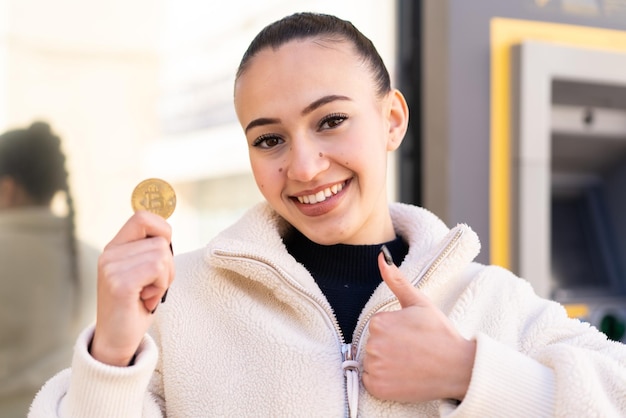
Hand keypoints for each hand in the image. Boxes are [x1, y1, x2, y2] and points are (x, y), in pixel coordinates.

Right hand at [90, 211, 173, 365]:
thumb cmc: (135, 306)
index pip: (142, 216)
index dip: (163, 229)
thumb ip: (150, 251)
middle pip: (161, 240)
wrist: (116, 341)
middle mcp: (110, 253)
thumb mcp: (143, 272)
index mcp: (115, 247)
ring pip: (162, 255)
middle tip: (154, 286)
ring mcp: (111, 267)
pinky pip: (157, 269)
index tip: (164, 254)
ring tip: (148, 294)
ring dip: (165, 279)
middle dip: (168, 265)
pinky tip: (146, 300)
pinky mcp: (119, 283)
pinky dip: (160, 286)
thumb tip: (167, 231)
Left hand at [361, 250, 475, 402]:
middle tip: (413, 351)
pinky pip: (371, 382)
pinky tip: (402, 377)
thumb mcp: (419, 303)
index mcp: (379, 322)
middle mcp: (373, 345)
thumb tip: (381, 257)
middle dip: (389, 347)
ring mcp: (375, 368)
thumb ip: (396, 280)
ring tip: (410, 363)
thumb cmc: (440, 334)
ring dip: (386, 365)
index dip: (395, 331)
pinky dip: (383, 382)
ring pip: (371, 363)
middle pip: (373, 345)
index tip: (412, 336)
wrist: (458, 368)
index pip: (377, 327)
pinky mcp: (378, 388)